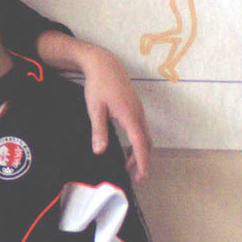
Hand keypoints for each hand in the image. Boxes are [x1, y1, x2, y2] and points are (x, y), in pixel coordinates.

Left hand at [81, 46, 151, 180]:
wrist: (104, 64)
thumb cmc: (98, 85)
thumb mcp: (95, 109)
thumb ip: (99, 131)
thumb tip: (100, 151)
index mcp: (130, 115)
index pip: (140, 143)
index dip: (141, 161)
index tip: (142, 175)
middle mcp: (138, 113)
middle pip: (146, 142)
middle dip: (143, 160)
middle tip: (136, 177)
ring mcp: (138, 110)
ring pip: (144, 135)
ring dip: (140, 151)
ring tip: (129, 166)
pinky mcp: (135, 107)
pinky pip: (141, 128)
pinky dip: (138, 141)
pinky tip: (127, 146)